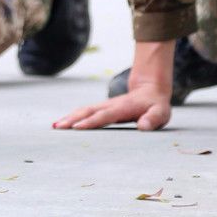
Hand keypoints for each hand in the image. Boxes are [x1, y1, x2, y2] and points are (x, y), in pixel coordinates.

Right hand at [53, 89, 171, 131]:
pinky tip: (61, 123)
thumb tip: (143, 126)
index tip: (77, 128)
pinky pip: (84, 112)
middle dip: (72, 119)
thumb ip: (153, 118)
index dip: (91, 121)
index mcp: (123, 108)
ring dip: (69, 117)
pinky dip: (72, 117)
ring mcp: (104, 105)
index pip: (105, 115)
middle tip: (58, 127)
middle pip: (88, 111)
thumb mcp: (161, 112)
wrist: (150, 89)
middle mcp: (110, 105)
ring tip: (54, 126)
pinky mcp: (101, 108)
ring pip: (83, 110)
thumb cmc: (156, 105)